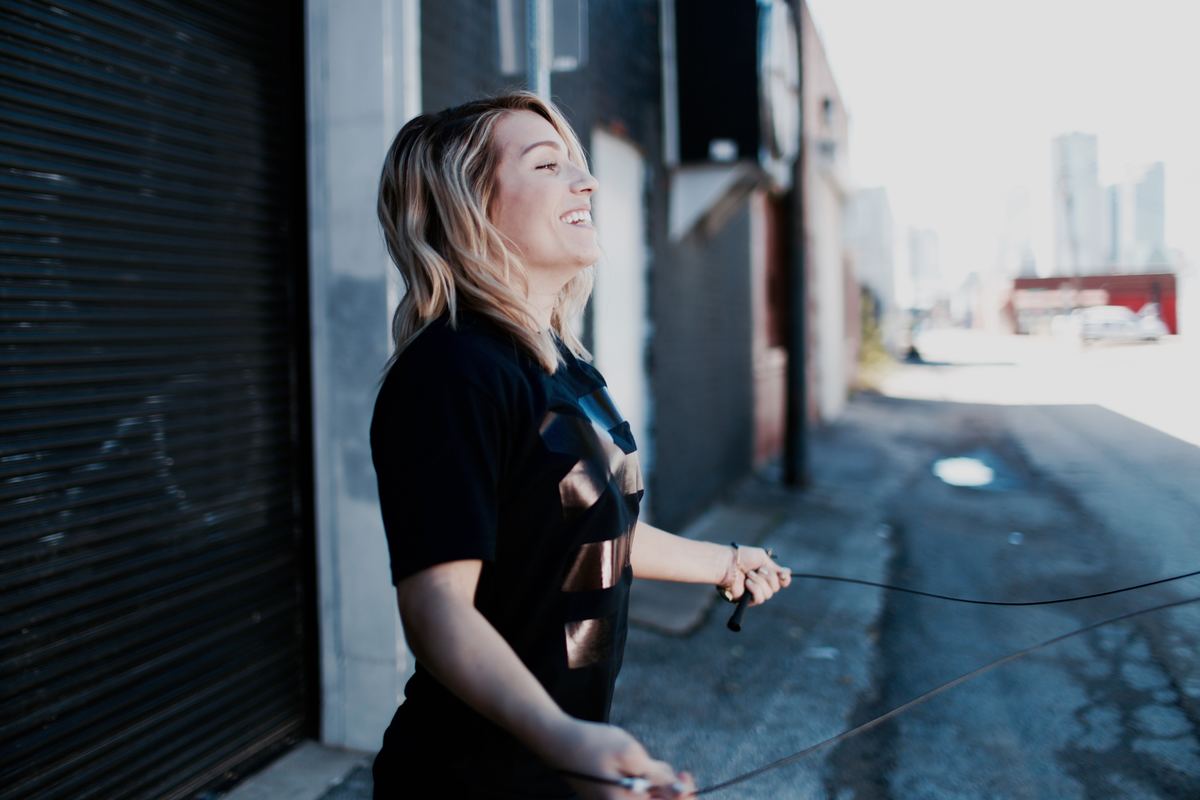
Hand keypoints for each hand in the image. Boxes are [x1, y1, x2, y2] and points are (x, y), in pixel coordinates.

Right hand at [551, 719, 695, 798]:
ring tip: (651, 763)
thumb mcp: (630, 754)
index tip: (684, 776)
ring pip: (647, 799)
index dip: (683, 797)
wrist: (557, 741)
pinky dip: (645, 783)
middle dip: (671, 791)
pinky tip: (641, 766)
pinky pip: (636, 794)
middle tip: (678, 771)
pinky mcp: (611, 797)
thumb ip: (657, 776)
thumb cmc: (592, 745)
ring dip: (658, 786)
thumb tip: (678, 789)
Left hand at [718, 545, 791, 606]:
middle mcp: (762, 584)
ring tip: (748, 574)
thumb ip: (775, 567)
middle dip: (769, 577)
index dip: (785, 579)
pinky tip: (747, 583)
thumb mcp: (762, 558)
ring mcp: (754, 592)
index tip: (783, 575)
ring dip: (760, 582)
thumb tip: (789, 573)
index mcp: (766, 573)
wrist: (728, 563)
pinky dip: (755, 589)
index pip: (782, 581)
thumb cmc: (742, 557)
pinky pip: (759, 599)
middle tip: (758, 569)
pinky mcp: (747, 600)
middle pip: (776, 587)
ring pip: (768, 594)